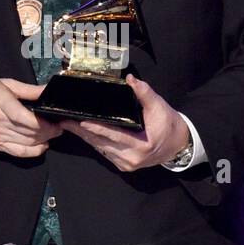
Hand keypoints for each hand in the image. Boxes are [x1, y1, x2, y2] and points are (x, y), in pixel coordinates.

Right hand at [0, 78, 60, 157]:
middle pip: (30, 132)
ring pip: (28, 143)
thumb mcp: (4, 85)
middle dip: (49, 131)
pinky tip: (42, 146)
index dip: (44, 123)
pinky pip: (19, 153)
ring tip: (54, 133)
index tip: (56, 119)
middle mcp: (0, 123)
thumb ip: (28, 90)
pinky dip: (34, 151)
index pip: (26, 119)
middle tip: (59, 126)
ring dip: (44, 140)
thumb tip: (47, 90)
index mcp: (2, 104)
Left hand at [59, 74, 189, 172]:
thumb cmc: (168, 124)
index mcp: (141, 145)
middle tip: (65, 121)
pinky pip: (104, 152)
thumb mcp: (159, 106)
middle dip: (82, 131)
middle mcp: (131, 158)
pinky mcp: (123, 165)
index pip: (113, 135)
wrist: (179, 145)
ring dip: (84, 137)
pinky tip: (82, 133)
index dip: (96, 128)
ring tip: (69, 125)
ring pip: (100, 149)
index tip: (80, 121)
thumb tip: (131, 79)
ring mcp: (126, 164)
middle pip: (101, 143)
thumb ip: (144, 93)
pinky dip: (93, 142)